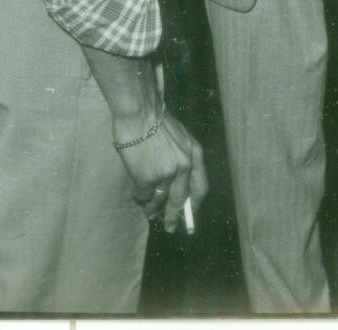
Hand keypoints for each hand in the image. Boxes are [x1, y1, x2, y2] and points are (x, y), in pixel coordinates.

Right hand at [117, 109, 208, 233]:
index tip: (190, 215)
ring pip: (159, 200)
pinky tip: (137, 196)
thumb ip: (181, 158)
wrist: (139, 110)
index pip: (200, 187)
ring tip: (149, 214)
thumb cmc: (155, 119)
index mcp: (194, 153)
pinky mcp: (148, 179)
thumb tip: (176, 185)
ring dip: (153, 209)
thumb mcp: (179, 136)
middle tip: (171, 227)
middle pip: (181, 200)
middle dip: (174, 216)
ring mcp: (166, 174)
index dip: (195, 204)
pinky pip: (143, 196)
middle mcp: (184, 166)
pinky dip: (139, 198)